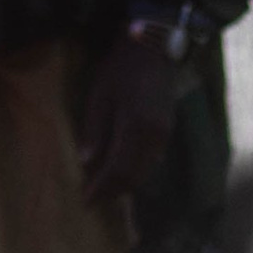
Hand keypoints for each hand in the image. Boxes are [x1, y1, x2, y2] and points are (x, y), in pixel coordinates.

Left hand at [77, 29, 180, 207]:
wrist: (153, 51)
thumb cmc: (120, 70)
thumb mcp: (100, 96)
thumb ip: (95, 131)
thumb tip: (86, 164)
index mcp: (136, 127)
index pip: (118, 169)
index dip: (102, 189)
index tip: (85, 201)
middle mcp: (155, 136)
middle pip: (133, 176)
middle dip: (112, 192)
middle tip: (92, 201)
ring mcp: (164, 135)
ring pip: (144, 171)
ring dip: (124, 185)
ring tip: (103, 191)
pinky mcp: (167, 132)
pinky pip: (151, 161)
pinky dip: (134, 172)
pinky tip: (119, 173)